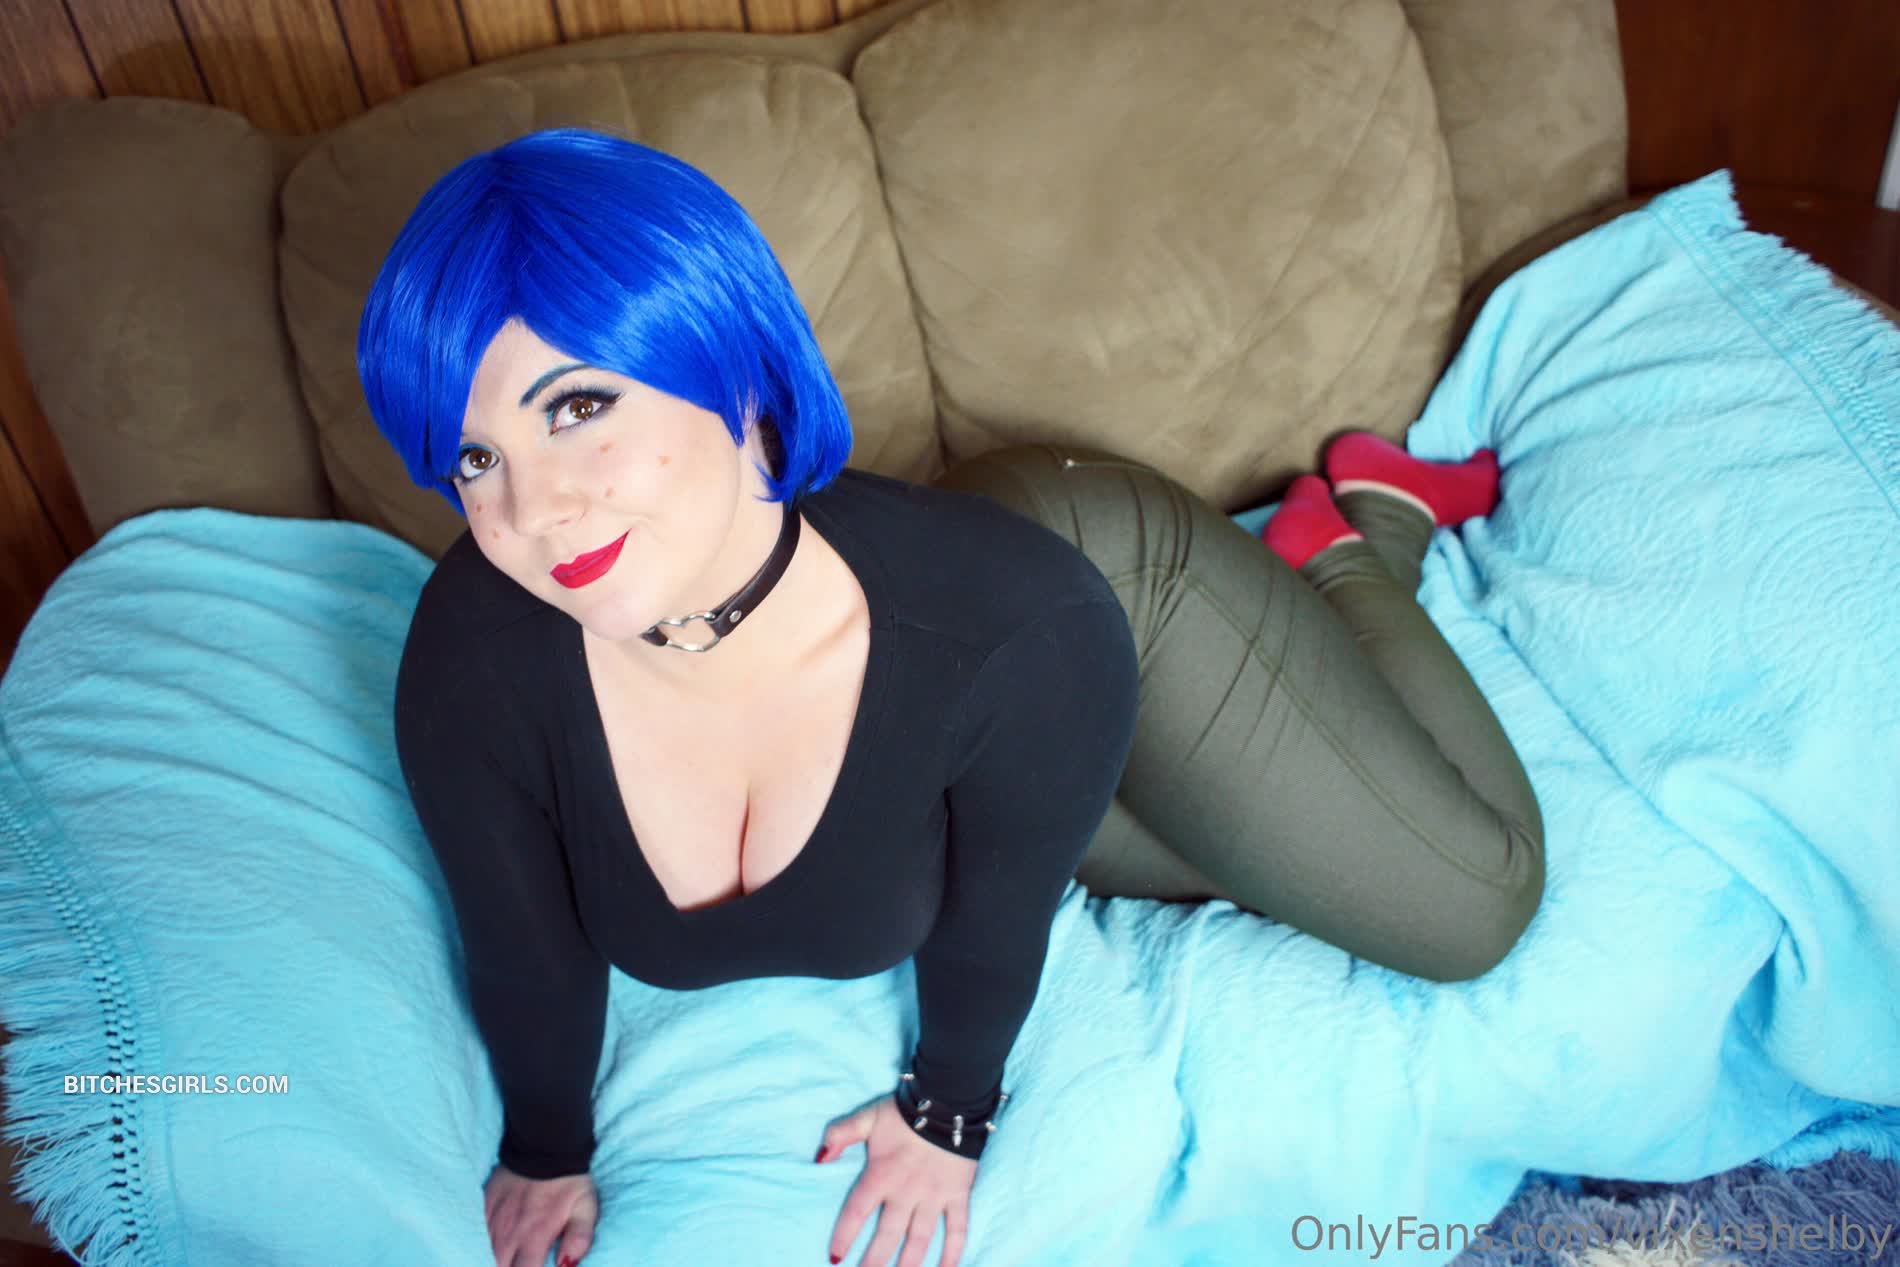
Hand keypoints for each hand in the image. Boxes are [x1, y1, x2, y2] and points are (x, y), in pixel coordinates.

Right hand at [482, 1163, 597, 1266]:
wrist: (546, 1144)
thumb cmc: (569, 1181)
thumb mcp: (585, 1208)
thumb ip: (579, 1238)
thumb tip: (568, 1265)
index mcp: (535, 1236)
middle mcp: (510, 1232)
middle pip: (497, 1266)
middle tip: (518, 1263)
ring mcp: (494, 1219)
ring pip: (483, 1253)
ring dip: (492, 1259)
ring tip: (507, 1257)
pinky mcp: (485, 1205)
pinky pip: (476, 1234)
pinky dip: (481, 1244)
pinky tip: (489, 1246)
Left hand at [815, 1093, 978, 1266]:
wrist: (949, 1100)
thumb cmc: (904, 1111)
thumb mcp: (867, 1117)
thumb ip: (840, 1134)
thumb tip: (819, 1159)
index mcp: (881, 1175)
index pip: (856, 1212)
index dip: (844, 1237)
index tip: (834, 1258)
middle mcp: (906, 1191)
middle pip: (887, 1236)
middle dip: (874, 1262)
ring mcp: (934, 1196)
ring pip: (920, 1239)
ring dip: (909, 1264)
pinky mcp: (957, 1194)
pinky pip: (957, 1228)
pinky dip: (953, 1252)